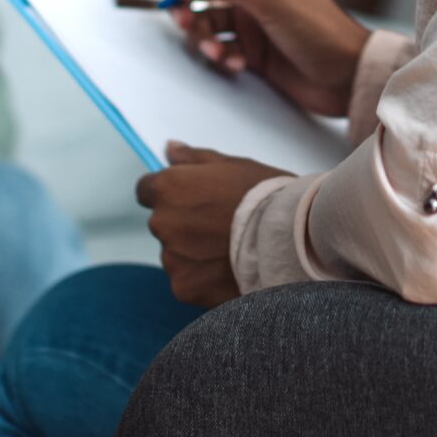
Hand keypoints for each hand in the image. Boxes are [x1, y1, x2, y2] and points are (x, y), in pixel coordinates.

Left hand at [136, 143, 287, 307]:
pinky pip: (186, 280)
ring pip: (175, 253)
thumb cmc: (264, 196)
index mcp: (169, 188)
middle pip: (163, 222)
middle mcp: (162, 222)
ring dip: (193, 252)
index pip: (146, 190)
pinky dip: (202, 277)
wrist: (289, 239)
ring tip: (228, 249)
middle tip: (219, 224)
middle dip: (184, 223)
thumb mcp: (232, 165)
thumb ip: (194, 159)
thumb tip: (169, 150)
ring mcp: (172, 257)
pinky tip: (227, 269)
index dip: (170, 193)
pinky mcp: (184, 287)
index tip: (190, 199)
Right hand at [161, 0, 371, 116]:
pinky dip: (221, 57)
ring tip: (217, 52)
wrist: (347, 78)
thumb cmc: (320, 30)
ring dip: (203, 37)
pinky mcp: (252, 51)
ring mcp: (251, 21)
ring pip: (206, 21)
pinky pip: (219, 49)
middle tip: (183, 20)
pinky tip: (236, 64)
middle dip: (187, 4)